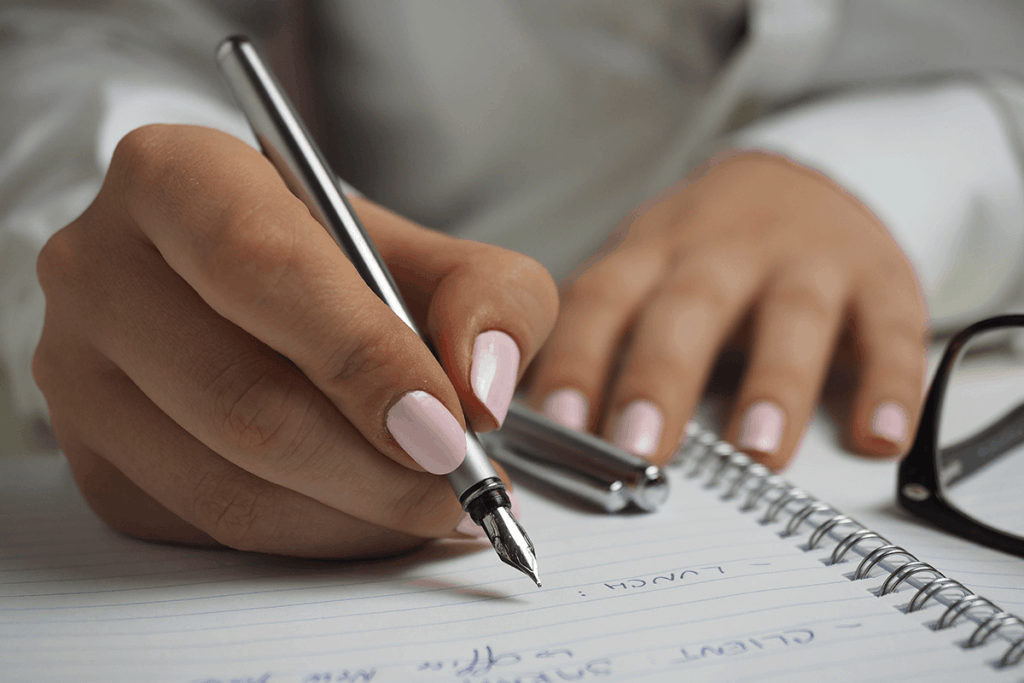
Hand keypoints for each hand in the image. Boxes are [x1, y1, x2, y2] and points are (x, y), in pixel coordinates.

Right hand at [33, 124, 556, 556]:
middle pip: (240, 396)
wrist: (263, 297)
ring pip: (225, 484)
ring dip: (353, 516)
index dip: (362, 357)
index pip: (262, 268)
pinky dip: (312, 537)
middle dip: (374, 466)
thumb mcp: (440, 255)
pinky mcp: (94, 459)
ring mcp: (79, 373)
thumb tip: (480, 389)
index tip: (448, 426)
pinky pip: (209, 529)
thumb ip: (490, 299)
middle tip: (460, 487)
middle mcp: (102, 269)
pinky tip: (369, 512)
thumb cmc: (349, 268)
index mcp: (176, 177)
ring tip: (432, 505)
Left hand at [527, 151, 927, 469]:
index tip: (558, 425)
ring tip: (758, 451)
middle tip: (639, 448)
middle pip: (688, 308)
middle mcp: (725, 251)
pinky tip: (879, 435)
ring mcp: (806, 261)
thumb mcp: (644, 269)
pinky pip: (890, 329)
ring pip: (790, 316)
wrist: (805, 177)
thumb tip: (538, 427)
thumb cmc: (706, 248)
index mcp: (654, 252)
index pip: (603, 302)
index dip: (577, 360)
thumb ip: (601, 335)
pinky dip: (890, 383)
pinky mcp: (879, 279)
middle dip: (661, 378)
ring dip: (774, 384)